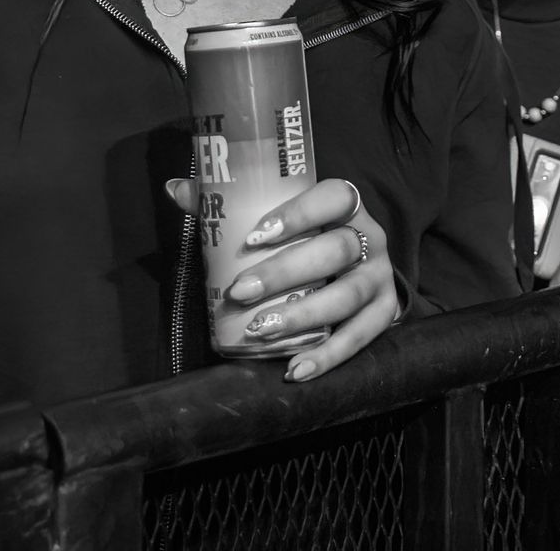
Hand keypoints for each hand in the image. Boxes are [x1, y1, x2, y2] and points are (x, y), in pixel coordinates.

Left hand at [167, 176, 397, 382]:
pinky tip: (295, 370)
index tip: (254, 236)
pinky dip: (328, 356)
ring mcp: (381, 277)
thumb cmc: (309, 235)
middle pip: (336, 249)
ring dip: (303, 315)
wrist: (363, 267)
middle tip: (241, 291)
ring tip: (260, 331)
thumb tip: (174, 189)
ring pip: (348, 295)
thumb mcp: (281, 214)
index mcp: (346, 205)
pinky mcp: (385, 313)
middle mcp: (370, 238)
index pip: (332, 197)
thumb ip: (231, 202)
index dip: (297, 214)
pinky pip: (361, 337)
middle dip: (285, 272)